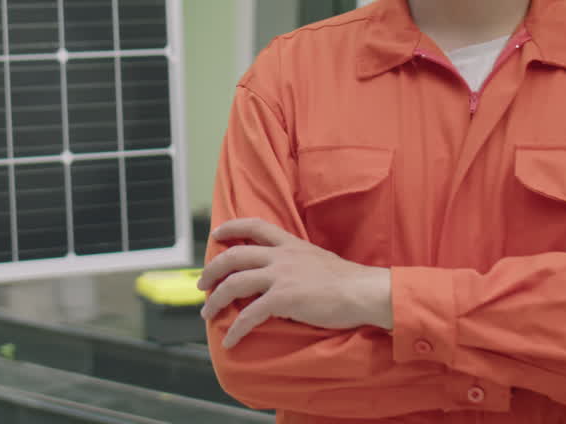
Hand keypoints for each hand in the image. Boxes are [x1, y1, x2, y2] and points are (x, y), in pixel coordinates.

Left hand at [197, 218, 391, 348]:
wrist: (363, 292)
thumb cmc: (348, 281)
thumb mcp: (318, 259)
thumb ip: (297, 262)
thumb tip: (286, 275)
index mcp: (290, 244)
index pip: (255, 226)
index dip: (231, 227)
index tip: (216, 234)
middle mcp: (281, 256)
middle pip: (234, 256)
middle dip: (212, 270)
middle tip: (202, 284)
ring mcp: (280, 276)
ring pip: (235, 284)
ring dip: (215, 300)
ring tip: (207, 313)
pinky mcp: (283, 299)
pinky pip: (249, 315)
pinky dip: (236, 329)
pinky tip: (231, 340)